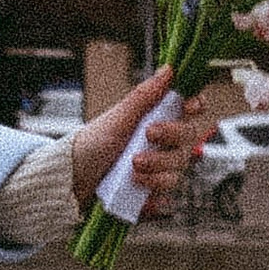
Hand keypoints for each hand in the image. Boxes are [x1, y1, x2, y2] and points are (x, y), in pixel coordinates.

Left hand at [68, 69, 218, 217]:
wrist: (72, 177)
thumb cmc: (94, 142)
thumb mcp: (117, 118)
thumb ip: (144, 96)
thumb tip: (168, 69)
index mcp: (158, 120)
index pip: (190, 110)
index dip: (195, 106)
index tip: (188, 106)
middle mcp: (164, 145)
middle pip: (189, 141)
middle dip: (168, 141)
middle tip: (146, 138)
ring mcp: (160, 170)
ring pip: (178, 172)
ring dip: (157, 172)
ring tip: (131, 169)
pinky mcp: (152, 195)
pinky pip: (166, 200)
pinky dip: (154, 198)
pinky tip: (140, 194)